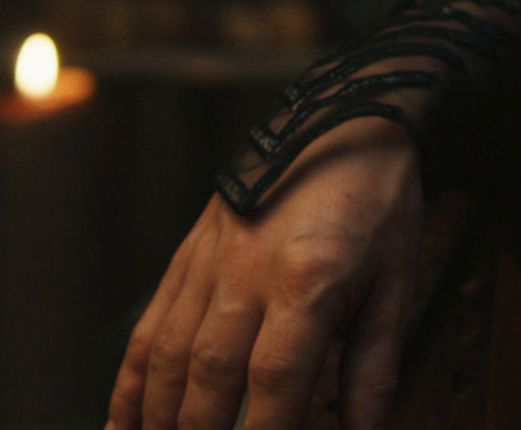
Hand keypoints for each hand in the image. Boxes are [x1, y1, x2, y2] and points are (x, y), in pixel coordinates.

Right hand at [110, 118, 425, 429]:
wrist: (342, 121)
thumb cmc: (375, 203)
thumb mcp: (397, 285)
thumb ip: (374, 368)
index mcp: (308, 281)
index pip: (276, 380)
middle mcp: (247, 274)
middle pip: (210, 377)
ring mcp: (209, 264)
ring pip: (168, 357)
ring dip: (160, 418)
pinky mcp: (187, 257)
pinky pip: (149, 327)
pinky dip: (131, 382)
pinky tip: (123, 422)